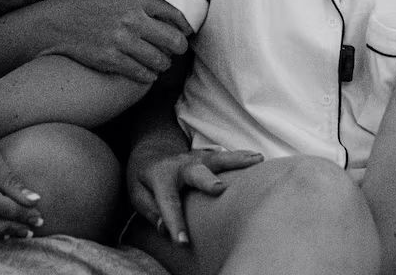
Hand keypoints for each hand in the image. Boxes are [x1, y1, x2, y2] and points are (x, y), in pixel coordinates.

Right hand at [47, 0, 190, 80]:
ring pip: (158, 59)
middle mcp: (131, 20)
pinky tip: (149, 73)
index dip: (185, 25)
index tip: (187, 31)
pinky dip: (149, 76)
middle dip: (180, 47)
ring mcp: (121, 41)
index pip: (174, 13)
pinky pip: (140, 72)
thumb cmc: (88, 1)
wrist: (59, 24)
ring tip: (163, 63)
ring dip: (164, 64)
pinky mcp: (111, 59)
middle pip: (172, 39)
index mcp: (135, 0)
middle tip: (179, 50)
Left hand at [128, 147, 263, 244]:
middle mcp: (181, 165)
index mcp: (160, 177)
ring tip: (256, 160)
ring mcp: (198, 158)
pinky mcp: (210, 157)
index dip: (175, 223)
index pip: (168, 203)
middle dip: (207, 181)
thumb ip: (150, 211)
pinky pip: (227, 157)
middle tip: (219, 189)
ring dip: (236, 160)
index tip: (182, 242)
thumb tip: (165, 229)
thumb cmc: (145, 179)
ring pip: (218, 159)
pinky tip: (258, 159)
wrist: (152, 152)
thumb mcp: (137, 194)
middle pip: (195, 172)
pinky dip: (243, 157)